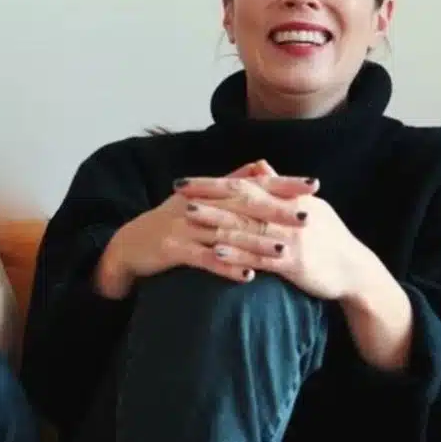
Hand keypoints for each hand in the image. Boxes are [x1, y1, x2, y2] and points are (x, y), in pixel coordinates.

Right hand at [95, 160, 317, 297]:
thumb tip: (261, 165)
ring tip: (284, 251)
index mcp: (209, 192)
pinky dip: (226, 267)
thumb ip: (231, 181)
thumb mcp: (198, 198)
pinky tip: (248, 276)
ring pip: (226, 234)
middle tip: (307, 218)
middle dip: (277, 212)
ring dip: (256, 244)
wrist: (127, 244)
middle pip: (243, 207)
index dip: (283, 184)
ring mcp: (184, 227)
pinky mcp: (172, 250)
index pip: (252, 184)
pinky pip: (203, 259)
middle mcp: (199, 205)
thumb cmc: (168, 222)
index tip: (313, 186)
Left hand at [177, 171, 376, 301]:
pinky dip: (238, 253)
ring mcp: (291, 238)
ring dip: (217, 219)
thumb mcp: (309, 206)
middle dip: (209, 193)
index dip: (214, 181)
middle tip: (179, 190)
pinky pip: (261, 257)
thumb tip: (259, 166)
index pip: (245, 184)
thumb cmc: (329, 239)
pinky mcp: (295, 263)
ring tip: (189, 214)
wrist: (356, 271)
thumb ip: (280, 187)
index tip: (187, 180)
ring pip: (248, 226)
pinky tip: (216, 251)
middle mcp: (289, 213)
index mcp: (290, 198)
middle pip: (243, 199)